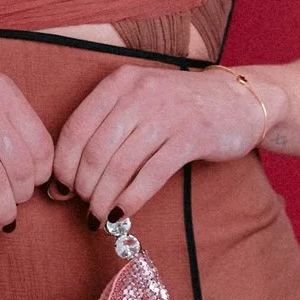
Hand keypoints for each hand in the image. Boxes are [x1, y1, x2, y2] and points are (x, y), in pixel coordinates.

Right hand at [0, 36, 54, 239]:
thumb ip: (2, 116)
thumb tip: (27, 166)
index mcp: (0, 89)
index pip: (41, 142)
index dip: (41, 174)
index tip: (32, 186)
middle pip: (21, 165)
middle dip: (22, 196)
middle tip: (13, 206)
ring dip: (3, 210)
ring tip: (2, 222)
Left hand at [54, 63, 279, 225]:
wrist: (238, 99)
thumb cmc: (178, 107)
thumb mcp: (138, 102)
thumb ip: (104, 130)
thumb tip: (63, 180)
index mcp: (120, 82)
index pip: (76, 128)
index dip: (63, 165)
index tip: (61, 190)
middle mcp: (140, 93)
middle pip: (95, 151)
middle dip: (83, 187)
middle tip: (84, 207)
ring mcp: (168, 113)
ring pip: (120, 165)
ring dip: (104, 198)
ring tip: (99, 217)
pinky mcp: (192, 136)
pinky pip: (151, 175)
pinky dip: (131, 199)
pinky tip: (122, 214)